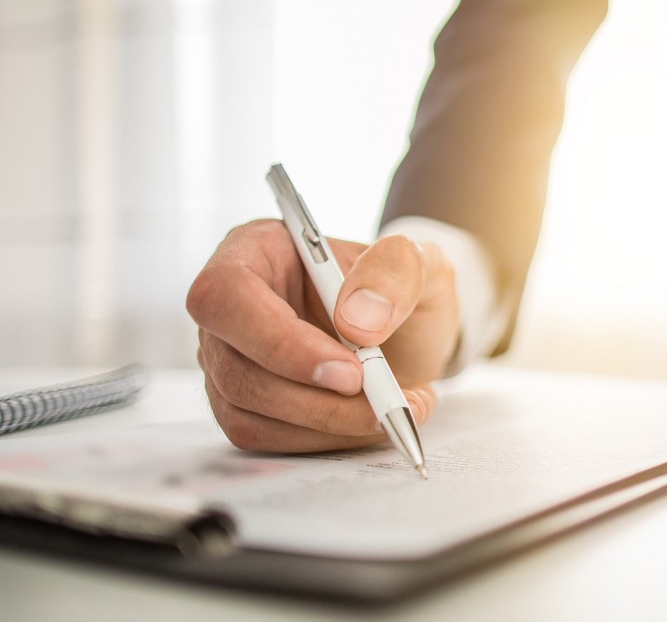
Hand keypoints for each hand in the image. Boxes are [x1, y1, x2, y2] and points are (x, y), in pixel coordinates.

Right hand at [187, 219, 460, 451]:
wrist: (408, 331)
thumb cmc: (401, 289)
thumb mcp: (418, 263)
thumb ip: (395, 272)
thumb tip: (356, 321)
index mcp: (256, 250)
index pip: (226, 295)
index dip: (280, 341)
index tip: (350, 371)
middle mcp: (230, 307)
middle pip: (236, 367)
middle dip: (317, 398)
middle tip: (387, 402)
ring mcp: (229, 359)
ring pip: (247, 411)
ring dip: (328, 423)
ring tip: (395, 408)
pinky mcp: (243, 404)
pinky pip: (265, 436)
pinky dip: (324, 438)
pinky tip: (369, 419)